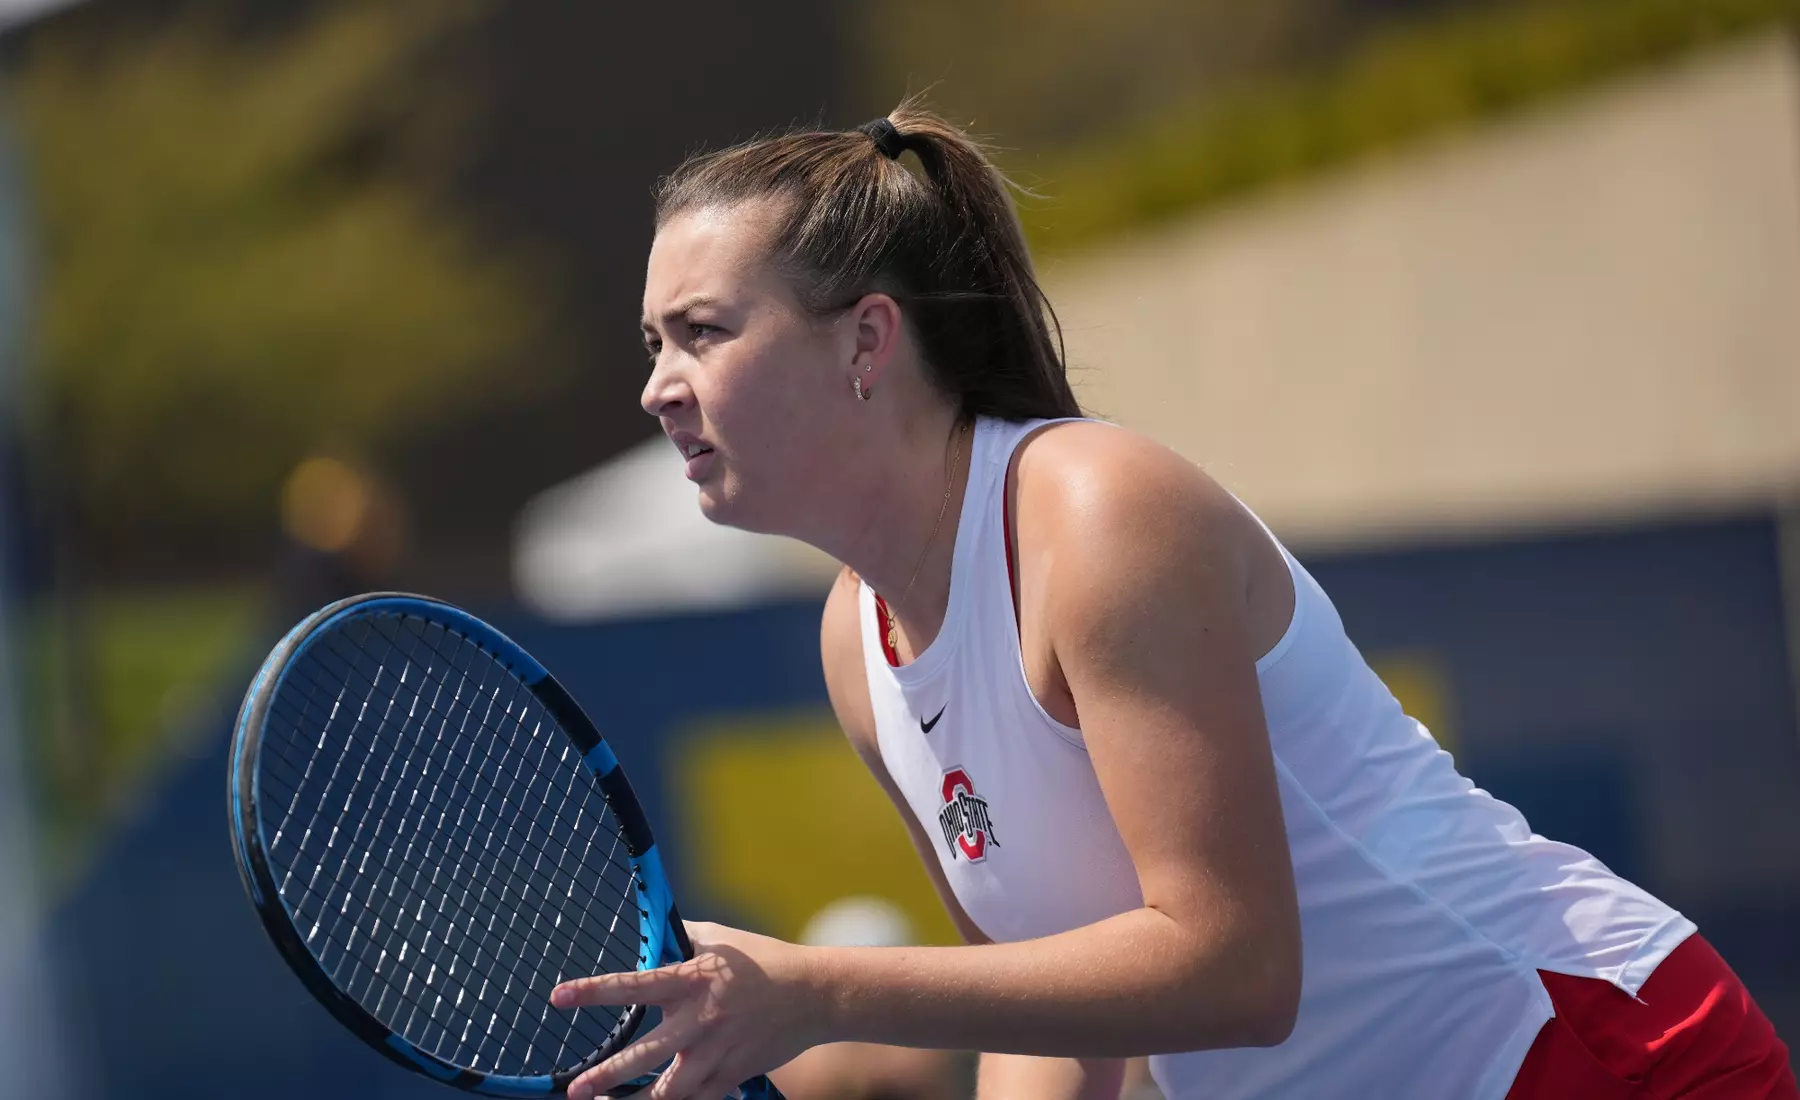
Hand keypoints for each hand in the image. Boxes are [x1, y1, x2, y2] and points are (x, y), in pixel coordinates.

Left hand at [552, 921, 829, 1099]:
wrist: (815, 995)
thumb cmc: (764, 960)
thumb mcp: (722, 939)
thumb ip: (684, 939)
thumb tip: (655, 934)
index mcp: (694, 980)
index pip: (634, 986)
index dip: (594, 991)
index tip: (558, 996)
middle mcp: (701, 1020)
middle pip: (645, 1054)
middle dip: (608, 1074)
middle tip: (576, 1089)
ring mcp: (717, 1053)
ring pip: (669, 1092)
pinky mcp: (732, 1075)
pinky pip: (697, 1099)